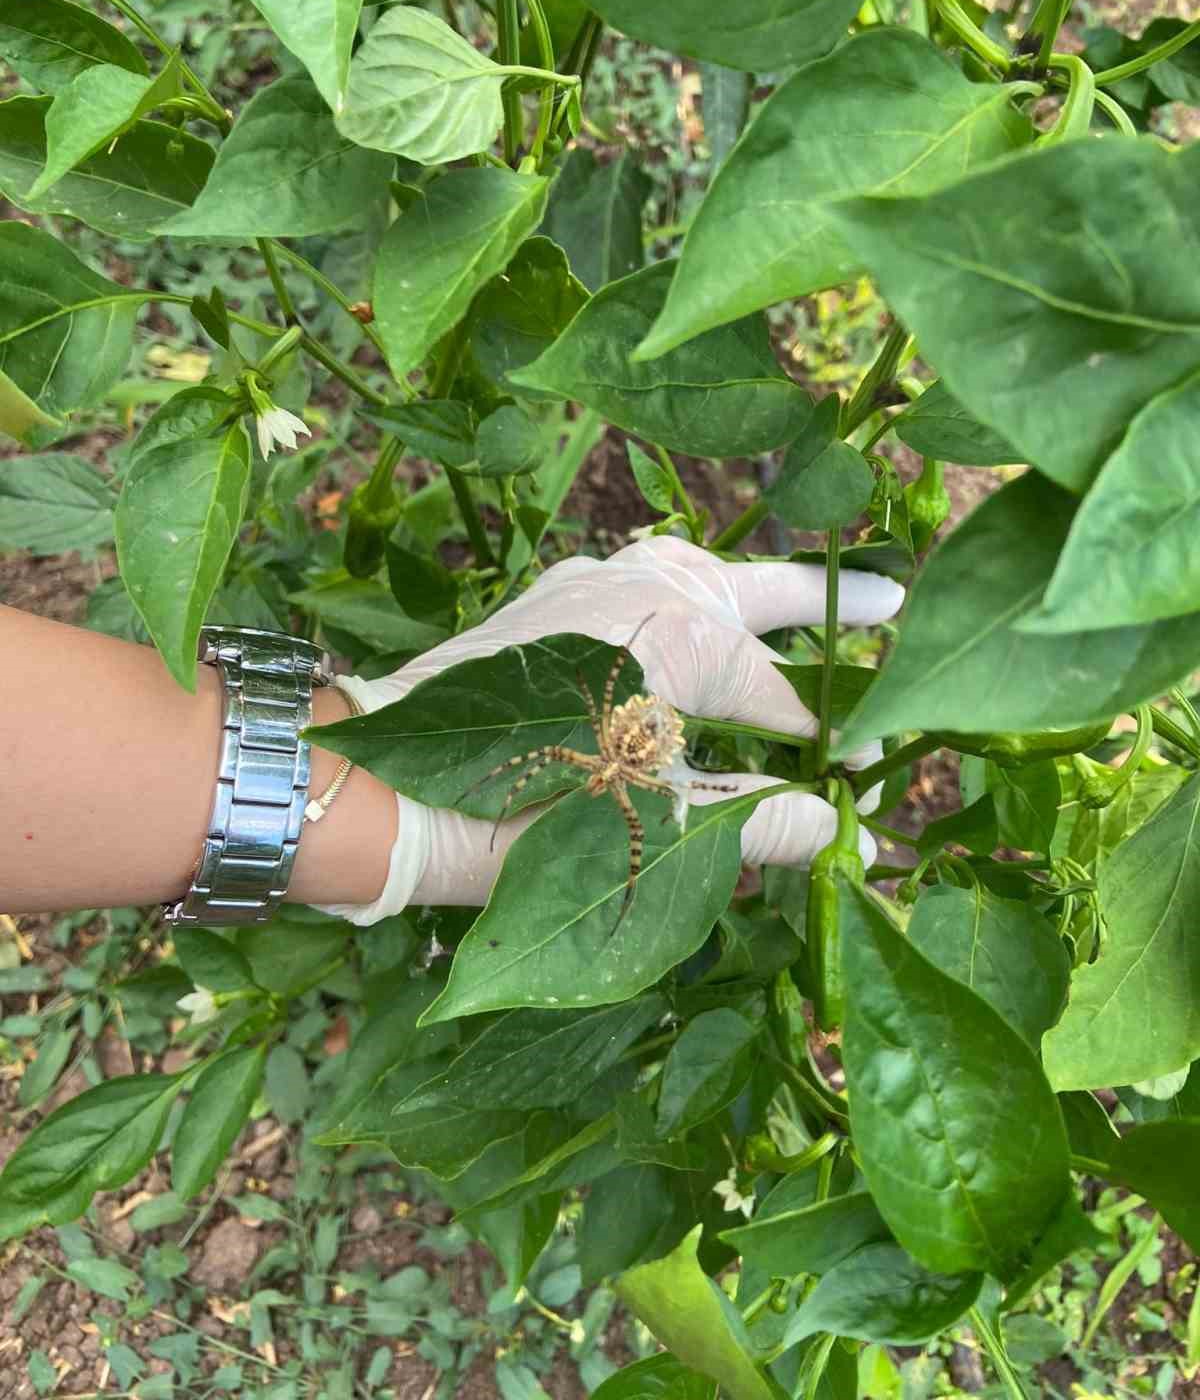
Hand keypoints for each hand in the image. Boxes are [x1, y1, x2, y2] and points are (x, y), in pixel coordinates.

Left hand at [316, 537, 903, 922]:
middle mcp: (645, 587)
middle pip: (762, 590)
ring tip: (798, 604)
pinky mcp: (551, 597)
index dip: (830, 743)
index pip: (787, 696)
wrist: (384, 787)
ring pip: (699, 568)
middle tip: (896, 597)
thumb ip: (760, 821)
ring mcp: (591, 582)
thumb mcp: (659, 831)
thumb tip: (842, 835)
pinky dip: (685, 588)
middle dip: (831, 602)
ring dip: (752, 586)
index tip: (862, 781)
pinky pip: (642, 575)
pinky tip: (689, 612)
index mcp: (684, 636)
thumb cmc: (525, 818)